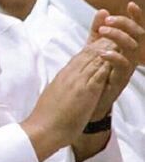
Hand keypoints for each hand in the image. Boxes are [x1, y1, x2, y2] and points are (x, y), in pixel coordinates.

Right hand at [23, 46, 111, 161]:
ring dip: (106, 48)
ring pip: (94, 59)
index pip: (78, 58)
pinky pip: (99, 73)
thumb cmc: (46, 117)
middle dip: (100, 43)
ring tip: (117, 38)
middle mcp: (69, 75)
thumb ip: (61, 88)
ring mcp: (77, 82)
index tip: (99, 41)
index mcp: (61, 77)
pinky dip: (108, 63)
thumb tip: (64, 87)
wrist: (43, 129)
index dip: (90, 48)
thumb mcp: (53, 97)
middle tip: (111, 33)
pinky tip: (116, 56)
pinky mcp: (86, 90)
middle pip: (87, 54)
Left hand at [86, 3, 143, 117]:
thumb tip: (103, 11)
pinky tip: (103, 52)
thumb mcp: (93, 48)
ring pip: (132, 49)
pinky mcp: (120, 81)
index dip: (136, 17)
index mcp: (125, 49)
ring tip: (103, 32)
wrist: (87, 102)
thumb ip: (97, 31)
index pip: (136, 30)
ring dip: (119, 37)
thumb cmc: (93, 73)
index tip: (130, 4)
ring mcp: (127, 69)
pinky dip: (114, 57)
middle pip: (138, 36)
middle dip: (125, 25)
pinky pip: (124, 67)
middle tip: (107, 22)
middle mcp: (130, 58)